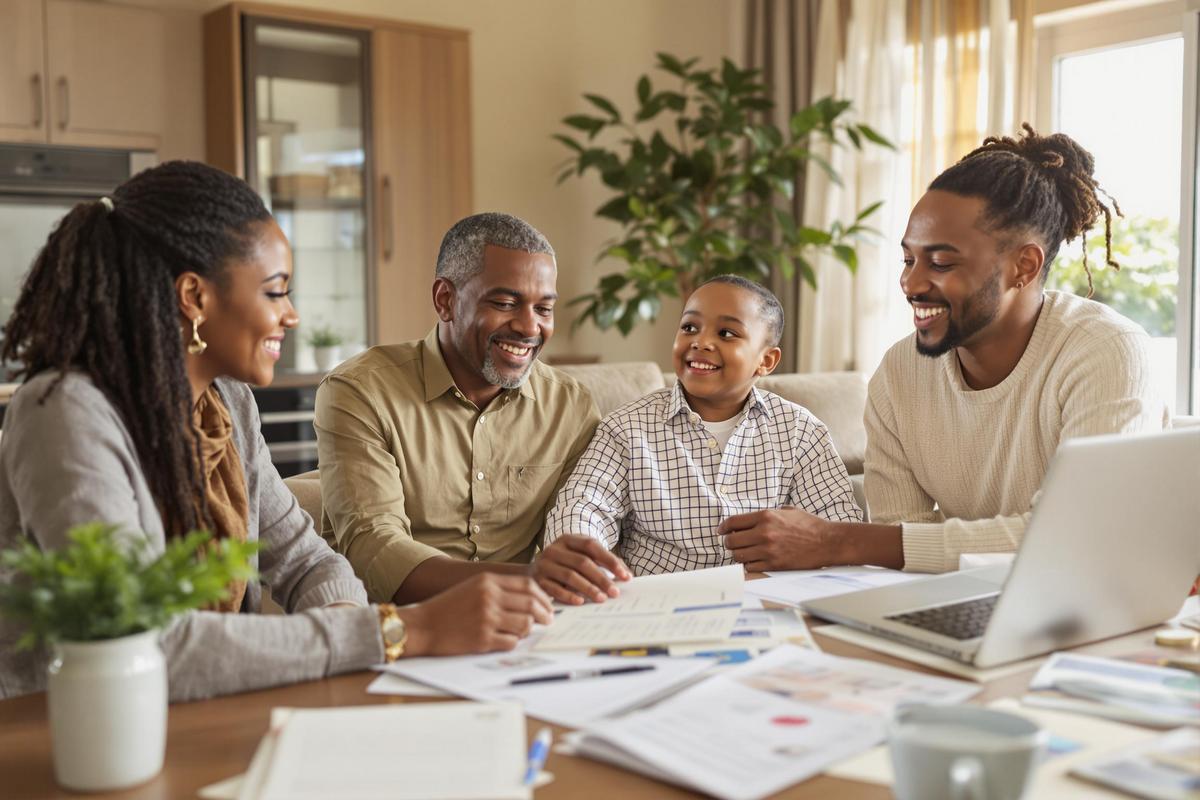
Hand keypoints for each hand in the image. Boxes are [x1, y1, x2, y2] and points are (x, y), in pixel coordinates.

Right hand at [398, 573, 552, 655]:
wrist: (422, 625)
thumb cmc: (448, 607)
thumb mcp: (473, 587)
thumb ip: (500, 589)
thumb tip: (531, 598)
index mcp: (488, 581)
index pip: (528, 585)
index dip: (543, 596)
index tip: (547, 606)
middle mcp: (489, 597)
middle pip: (531, 604)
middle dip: (544, 614)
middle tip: (547, 621)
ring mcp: (486, 618)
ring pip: (525, 624)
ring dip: (528, 630)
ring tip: (522, 631)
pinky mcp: (482, 639)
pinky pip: (511, 642)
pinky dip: (513, 642)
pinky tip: (506, 640)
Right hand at [532, 534, 630, 604]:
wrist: (533, 571)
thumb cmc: (565, 564)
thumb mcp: (581, 556)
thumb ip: (603, 562)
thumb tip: (626, 575)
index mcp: (568, 539)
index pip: (591, 546)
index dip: (610, 560)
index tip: (625, 576)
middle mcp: (554, 549)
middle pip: (582, 562)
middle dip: (601, 578)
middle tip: (615, 592)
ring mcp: (544, 564)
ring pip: (569, 576)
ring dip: (588, 588)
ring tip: (602, 599)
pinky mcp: (537, 580)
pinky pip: (554, 589)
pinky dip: (568, 596)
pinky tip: (581, 602)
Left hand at [718, 507, 840, 571]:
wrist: (828, 542)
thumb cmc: (809, 525)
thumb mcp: (787, 511)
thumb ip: (768, 513)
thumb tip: (751, 519)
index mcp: (766, 516)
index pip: (733, 522)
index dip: (723, 527)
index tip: (721, 531)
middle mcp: (764, 533)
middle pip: (732, 541)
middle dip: (730, 542)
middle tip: (733, 543)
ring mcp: (768, 550)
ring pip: (738, 556)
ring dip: (738, 554)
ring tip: (744, 553)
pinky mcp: (774, 565)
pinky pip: (750, 567)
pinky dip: (749, 565)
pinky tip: (755, 561)